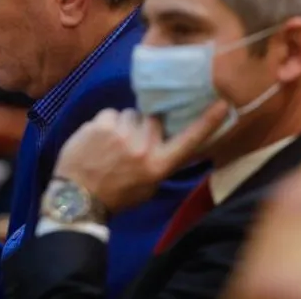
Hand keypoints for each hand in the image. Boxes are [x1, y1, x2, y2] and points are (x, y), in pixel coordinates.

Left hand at [52, 102, 227, 212]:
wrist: (77, 197)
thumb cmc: (117, 195)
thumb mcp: (149, 186)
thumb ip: (161, 161)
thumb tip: (169, 137)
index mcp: (159, 165)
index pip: (189, 139)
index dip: (207, 121)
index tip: (223, 103)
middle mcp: (144, 147)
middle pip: (153, 118)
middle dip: (144, 125)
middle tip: (131, 140)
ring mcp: (121, 134)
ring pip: (131, 113)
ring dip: (124, 124)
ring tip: (111, 142)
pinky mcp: (101, 125)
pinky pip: (110, 113)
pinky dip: (105, 123)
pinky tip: (97, 139)